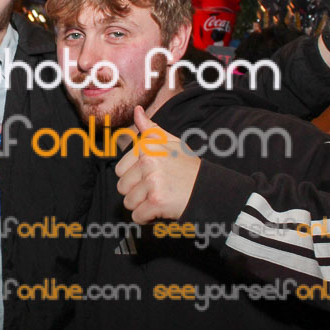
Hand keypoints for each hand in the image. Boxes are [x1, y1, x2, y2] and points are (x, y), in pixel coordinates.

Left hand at [114, 106, 200, 224]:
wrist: (209, 189)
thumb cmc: (188, 168)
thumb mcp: (172, 143)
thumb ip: (151, 129)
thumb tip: (137, 111)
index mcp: (147, 147)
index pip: (120, 170)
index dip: (134, 178)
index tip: (150, 178)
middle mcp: (148, 161)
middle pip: (122, 187)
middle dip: (136, 193)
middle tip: (156, 190)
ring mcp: (152, 181)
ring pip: (129, 203)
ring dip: (142, 206)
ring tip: (160, 198)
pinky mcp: (156, 200)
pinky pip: (137, 216)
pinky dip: (147, 219)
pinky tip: (160, 210)